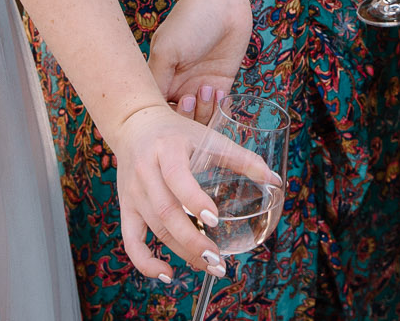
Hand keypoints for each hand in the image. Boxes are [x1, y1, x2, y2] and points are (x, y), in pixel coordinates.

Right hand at [100, 102, 278, 282]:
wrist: (135, 124)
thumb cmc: (177, 132)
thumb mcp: (207, 136)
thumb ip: (241, 157)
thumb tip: (274, 180)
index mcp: (166, 150)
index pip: (176, 178)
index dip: (194, 200)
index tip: (215, 220)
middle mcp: (145, 172)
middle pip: (165, 211)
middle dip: (192, 240)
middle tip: (217, 259)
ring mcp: (132, 192)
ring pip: (154, 228)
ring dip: (181, 252)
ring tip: (209, 266)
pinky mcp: (126, 207)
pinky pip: (131, 240)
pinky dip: (145, 262)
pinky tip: (167, 274)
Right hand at [147, 0, 252, 113]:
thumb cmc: (189, 21)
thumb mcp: (166, 51)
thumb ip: (157, 81)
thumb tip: (151, 112)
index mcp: (160, 80)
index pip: (158, 114)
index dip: (167, 118)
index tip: (176, 104)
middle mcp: (179, 87)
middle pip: (180, 122)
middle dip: (187, 117)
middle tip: (191, 96)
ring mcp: (200, 86)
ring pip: (201, 120)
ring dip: (204, 112)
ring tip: (206, 88)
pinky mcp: (221, 83)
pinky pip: (220, 110)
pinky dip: (221, 109)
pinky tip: (219, 91)